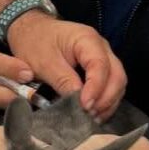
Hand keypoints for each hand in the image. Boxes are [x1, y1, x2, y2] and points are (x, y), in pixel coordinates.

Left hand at [6, 13, 125, 119]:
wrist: (31, 31)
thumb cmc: (36, 43)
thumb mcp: (44, 63)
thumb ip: (63, 81)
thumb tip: (79, 103)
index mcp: (87, 39)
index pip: (100, 65)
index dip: (96, 88)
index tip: (85, 106)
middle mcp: (101, 47)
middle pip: (116, 75)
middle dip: (106, 98)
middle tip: (90, 115)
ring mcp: (103, 57)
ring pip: (117, 82)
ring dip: (108, 102)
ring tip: (92, 118)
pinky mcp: (100, 68)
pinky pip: (110, 85)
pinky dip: (105, 101)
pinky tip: (95, 113)